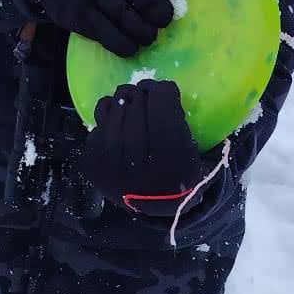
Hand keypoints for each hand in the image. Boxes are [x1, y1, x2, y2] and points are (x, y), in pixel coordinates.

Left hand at [77, 79, 204, 210]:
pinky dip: (106, 115)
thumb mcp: (200, 159)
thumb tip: (171, 94)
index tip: (165, 88)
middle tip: (145, 89)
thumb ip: (189, 130)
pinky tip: (115, 112)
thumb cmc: (180, 176)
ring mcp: (110, 168)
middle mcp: (138, 169)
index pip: (163, 116)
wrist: (154, 206)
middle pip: (136, 113)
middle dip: (141, 93)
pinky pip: (96, 128)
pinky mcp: (93, 168)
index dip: (163, 94)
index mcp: (171, 165)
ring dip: (122, 100)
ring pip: (114, 118)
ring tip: (130, 97)